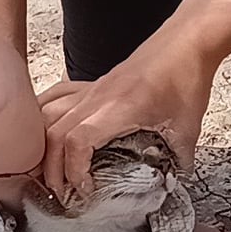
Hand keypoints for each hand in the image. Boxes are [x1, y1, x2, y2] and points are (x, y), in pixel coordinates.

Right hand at [37, 41, 216, 201]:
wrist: (187, 40)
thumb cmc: (186, 76)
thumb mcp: (188, 127)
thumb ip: (178, 160)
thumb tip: (172, 183)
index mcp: (119, 108)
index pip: (77, 142)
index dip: (73, 171)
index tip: (85, 190)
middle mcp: (97, 97)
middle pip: (53, 133)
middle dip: (51, 168)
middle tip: (62, 191)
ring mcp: (92, 88)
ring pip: (47, 114)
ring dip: (42, 144)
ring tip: (50, 168)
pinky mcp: (93, 82)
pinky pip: (56, 96)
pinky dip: (43, 115)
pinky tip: (45, 131)